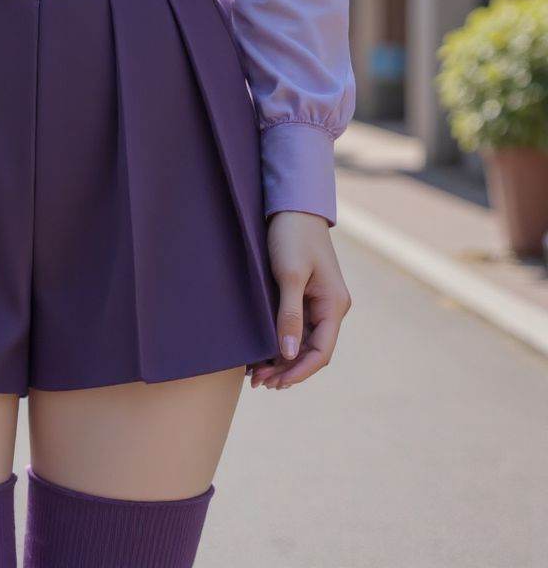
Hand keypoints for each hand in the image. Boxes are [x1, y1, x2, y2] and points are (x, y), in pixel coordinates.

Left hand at [247, 210, 351, 389]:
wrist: (292, 205)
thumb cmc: (292, 236)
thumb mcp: (289, 274)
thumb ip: (289, 314)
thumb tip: (288, 354)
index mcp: (333, 305)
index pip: (321, 352)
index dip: (299, 372)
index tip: (276, 383)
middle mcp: (330, 307)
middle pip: (311, 351)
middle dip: (287, 369)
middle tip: (258, 382)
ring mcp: (318, 302)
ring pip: (302, 342)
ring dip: (282, 359)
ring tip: (256, 374)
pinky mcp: (305, 295)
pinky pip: (295, 327)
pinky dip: (280, 342)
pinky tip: (261, 352)